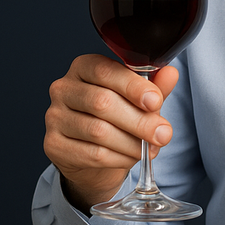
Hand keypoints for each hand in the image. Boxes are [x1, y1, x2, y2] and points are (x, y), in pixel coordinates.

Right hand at [43, 54, 179, 213]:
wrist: (93, 154)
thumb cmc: (117, 116)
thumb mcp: (138, 98)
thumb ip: (154, 86)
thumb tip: (171, 73)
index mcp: (84, 66)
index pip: (106, 71)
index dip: (133, 87)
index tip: (156, 102)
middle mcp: (63, 88)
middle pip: (102, 103)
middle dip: (139, 120)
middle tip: (163, 133)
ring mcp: (54, 117)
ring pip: (98, 131)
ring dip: (132, 143)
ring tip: (152, 148)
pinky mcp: (53, 145)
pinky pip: (91, 154)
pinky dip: (119, 158)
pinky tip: (132, 157)